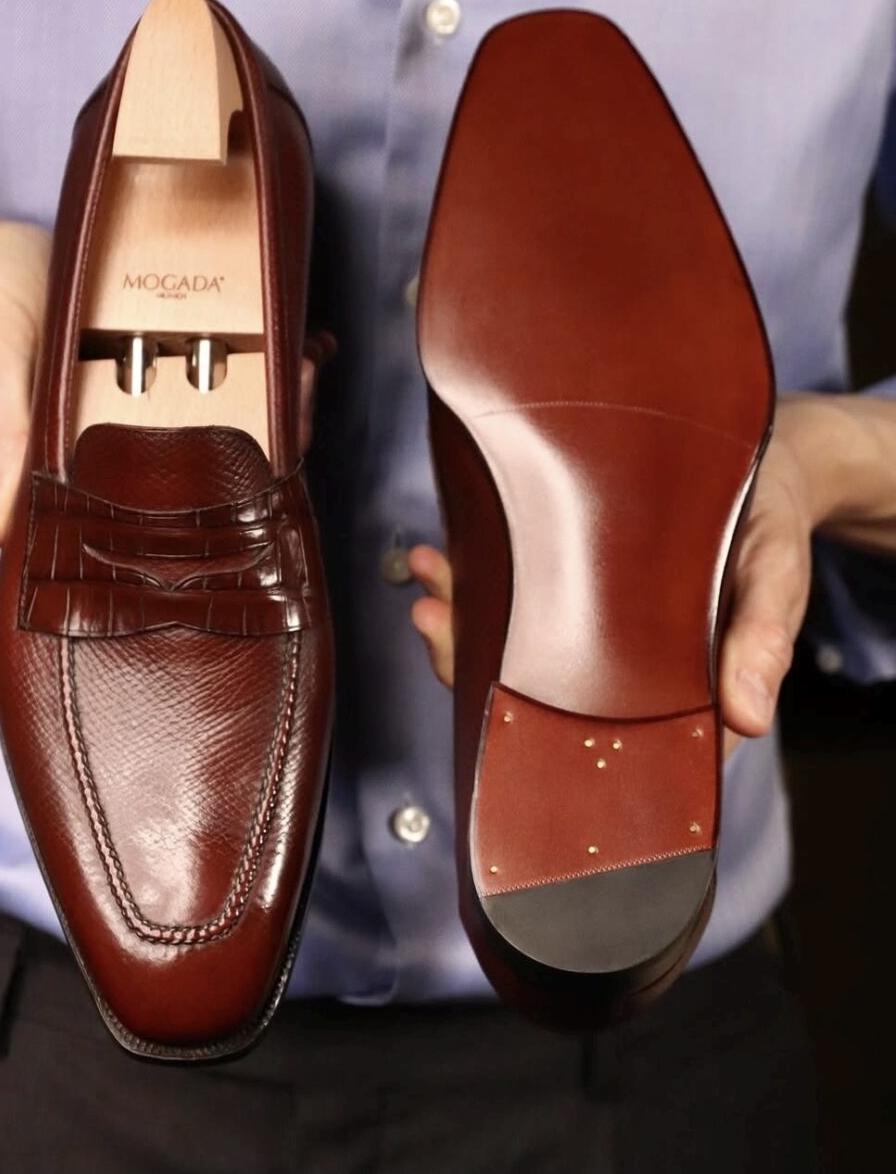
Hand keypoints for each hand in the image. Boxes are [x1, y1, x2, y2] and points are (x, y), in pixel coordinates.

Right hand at [0, 215, 318, 550]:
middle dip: (275, 424)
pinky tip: (306, 338)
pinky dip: (271, 345)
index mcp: (110, 447)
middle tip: (303, 389)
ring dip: (283, 384)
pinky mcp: (181, 334)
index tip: (268, 463)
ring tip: (309, 361)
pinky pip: (236, 346)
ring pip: (243, 396)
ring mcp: (169, 378)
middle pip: (228, 437)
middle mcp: (150, 421)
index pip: (178, 485)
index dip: (228, 482)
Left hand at [407, 395, 884, 755]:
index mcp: (679, 692)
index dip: (547, 741)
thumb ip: (762, 641)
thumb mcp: (776, 577)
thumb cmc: (771, 529)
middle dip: (479, 666)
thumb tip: (748, 718)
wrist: (763, 462)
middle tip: (436, 625)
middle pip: (541, 693)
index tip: (497, 718)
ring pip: (517, 643)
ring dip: (464, 617)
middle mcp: (624, 667)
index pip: (609, 742)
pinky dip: (474, 576)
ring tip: (430, 581)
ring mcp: (592, 625)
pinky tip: (442, 553)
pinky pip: (516, 592)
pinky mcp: (572, 579)